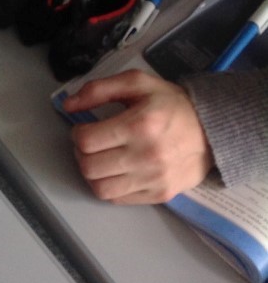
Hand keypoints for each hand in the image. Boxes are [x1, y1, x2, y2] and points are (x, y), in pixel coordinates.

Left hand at [62, 70, 212, 204]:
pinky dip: (109, 186)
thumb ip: (98, 89)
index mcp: (139, 125)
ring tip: (101, 159)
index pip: (86, 141)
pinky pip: (118, 200)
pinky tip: (116, 171)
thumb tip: (68, 105)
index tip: (86, 128)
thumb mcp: (137, 83)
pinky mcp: (161, 195)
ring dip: (93, 173)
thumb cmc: (171, 104)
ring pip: (100, 189)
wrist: (214, 130)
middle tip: (91, 144)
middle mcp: (147, 156)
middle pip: (89, 167)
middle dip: (82, 154)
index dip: (78, 133)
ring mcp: (155, 179)